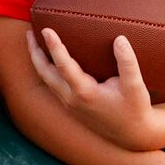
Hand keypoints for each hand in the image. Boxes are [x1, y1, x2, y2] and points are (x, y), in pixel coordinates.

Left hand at [29, 27, 164, 151]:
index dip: (54, 46)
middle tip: (28, 33)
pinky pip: (52, 86)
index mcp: (85, 93)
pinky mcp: (71, 108)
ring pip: (46, 81)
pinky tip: (49, 62)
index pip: (63, 65)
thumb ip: (127, 62)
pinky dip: (46, 71)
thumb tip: (119, 39)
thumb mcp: (135, 86)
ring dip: (38, 62)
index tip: (46, 30)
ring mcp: (69, 105)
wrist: (132, 135)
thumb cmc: (135, 109)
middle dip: (35, 52)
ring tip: (34, 44)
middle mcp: (72, 99)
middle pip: (45, 73)